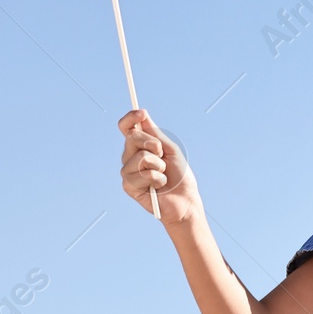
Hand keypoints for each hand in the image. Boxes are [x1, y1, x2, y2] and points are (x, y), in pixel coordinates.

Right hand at [119, 108, 199, 224]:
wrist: (185, 201)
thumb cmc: (180, 176)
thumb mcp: (171, 150)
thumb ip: (156, 134)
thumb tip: (143, 115)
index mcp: (139, 147)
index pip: (127, 128)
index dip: (130, 118)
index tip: (142, 113)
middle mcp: (130, 157)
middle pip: (133, 138)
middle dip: (154, 144)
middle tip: (163, 156)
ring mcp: (128, 171)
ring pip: (140, 157)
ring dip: (159, 165)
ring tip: (163, 174)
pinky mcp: (129, 186)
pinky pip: (143, 174)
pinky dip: (158, 178)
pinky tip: (160, 186)